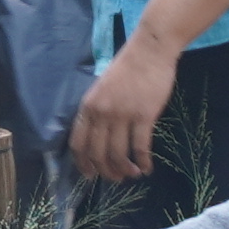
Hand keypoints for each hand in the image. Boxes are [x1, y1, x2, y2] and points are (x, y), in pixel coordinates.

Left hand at [69, 32, 176, 184]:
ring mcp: (122, 115)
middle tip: (115, 178)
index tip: (90, 175)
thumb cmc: (127, 68)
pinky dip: (143, 161)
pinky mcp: (144, 116)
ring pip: (118, 154)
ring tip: (132, 174)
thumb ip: (96, 111)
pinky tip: (147, 168)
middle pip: (98, 154)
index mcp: (88, 106)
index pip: (78, 144)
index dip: (83, 164)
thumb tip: (98, 138)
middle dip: (106, 172)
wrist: (150, 50)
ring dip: (125, 170)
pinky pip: (140, 147)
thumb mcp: (101, 88)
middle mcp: (102, 113)